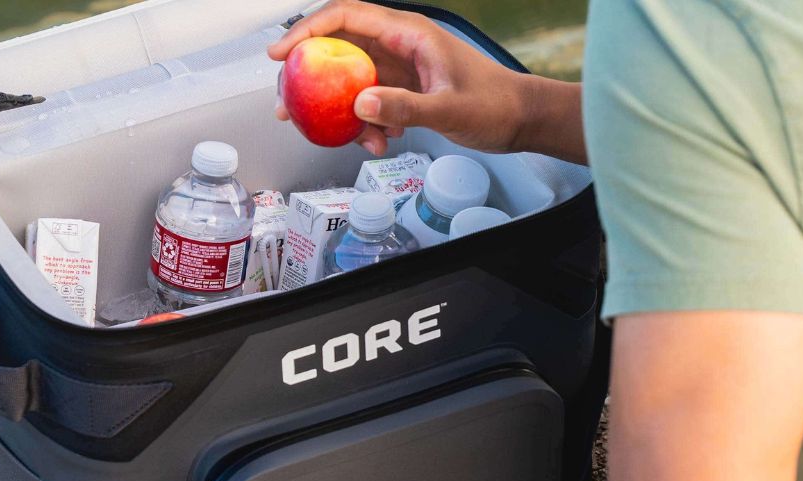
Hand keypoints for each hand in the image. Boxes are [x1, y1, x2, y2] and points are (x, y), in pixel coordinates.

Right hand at [267, 0, 532, 156]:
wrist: (520, 119)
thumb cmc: (496, 106)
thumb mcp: (450, 110)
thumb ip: (405, 108)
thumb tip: (360, 104)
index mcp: (409, 33)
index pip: (345, 17)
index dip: (307, 31)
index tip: (281, 55)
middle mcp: (399, 44)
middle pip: (337, 48)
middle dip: (309, 77)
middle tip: (289, 105)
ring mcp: (400, 67)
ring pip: (350, 80)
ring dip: (339, 110)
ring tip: (349, 138)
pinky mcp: (403, 89)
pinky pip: (368, 101)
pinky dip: (365, 123)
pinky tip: (380, 141)